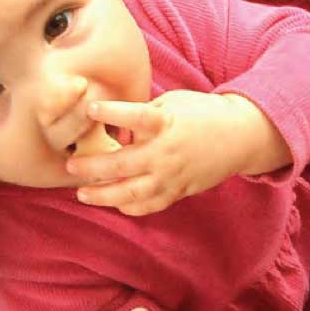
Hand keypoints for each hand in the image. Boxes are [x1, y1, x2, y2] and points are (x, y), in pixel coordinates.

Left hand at [66, 91, 287, 215]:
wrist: (239, 137)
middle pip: (123, 163)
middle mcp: (167, 152)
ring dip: (103, 195)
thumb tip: (113, 130)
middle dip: (92, 167)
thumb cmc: (201, 114)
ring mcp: (172, 176)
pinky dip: (129, 206)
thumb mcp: (172, 103)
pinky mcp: (178, 191)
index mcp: (167, 123)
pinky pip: (149, 205)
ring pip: (131, 192)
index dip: (113, 113)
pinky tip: (114, 202)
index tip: (91, 109)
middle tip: (70, 166)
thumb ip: (144, 115)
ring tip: (82, 193)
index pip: (136, 117)